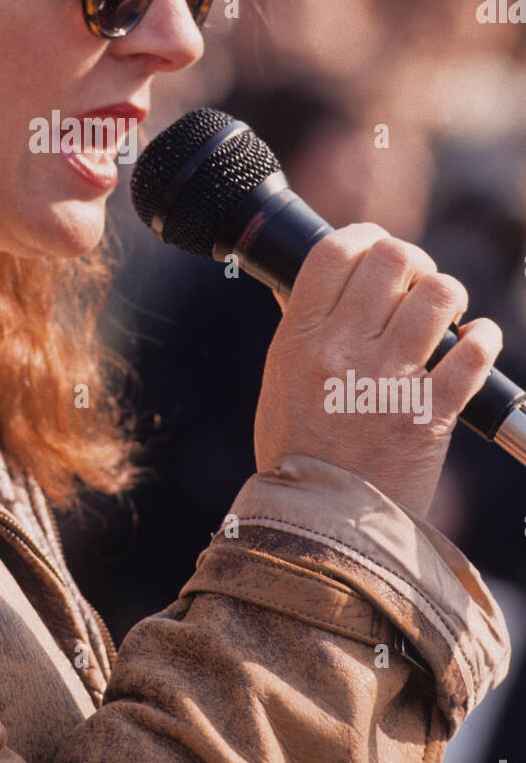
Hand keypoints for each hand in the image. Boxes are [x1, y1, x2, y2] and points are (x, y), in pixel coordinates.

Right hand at [254, 223, 502, 517]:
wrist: (320, 526)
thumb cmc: (297, 450)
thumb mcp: (279, 378)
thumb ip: (301, 327)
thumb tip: (317, 279)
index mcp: (300, 338)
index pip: (336, 251)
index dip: (364, 236)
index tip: (376, 246)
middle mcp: (344, 351)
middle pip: (393, 260)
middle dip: (414, 262)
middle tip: (416, 282)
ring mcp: (389, 382)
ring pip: (440, 296)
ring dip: (449, 295)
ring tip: (445, 314)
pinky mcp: (430, 416)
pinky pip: (473, 354)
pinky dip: (483, 340)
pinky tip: (476, 341)